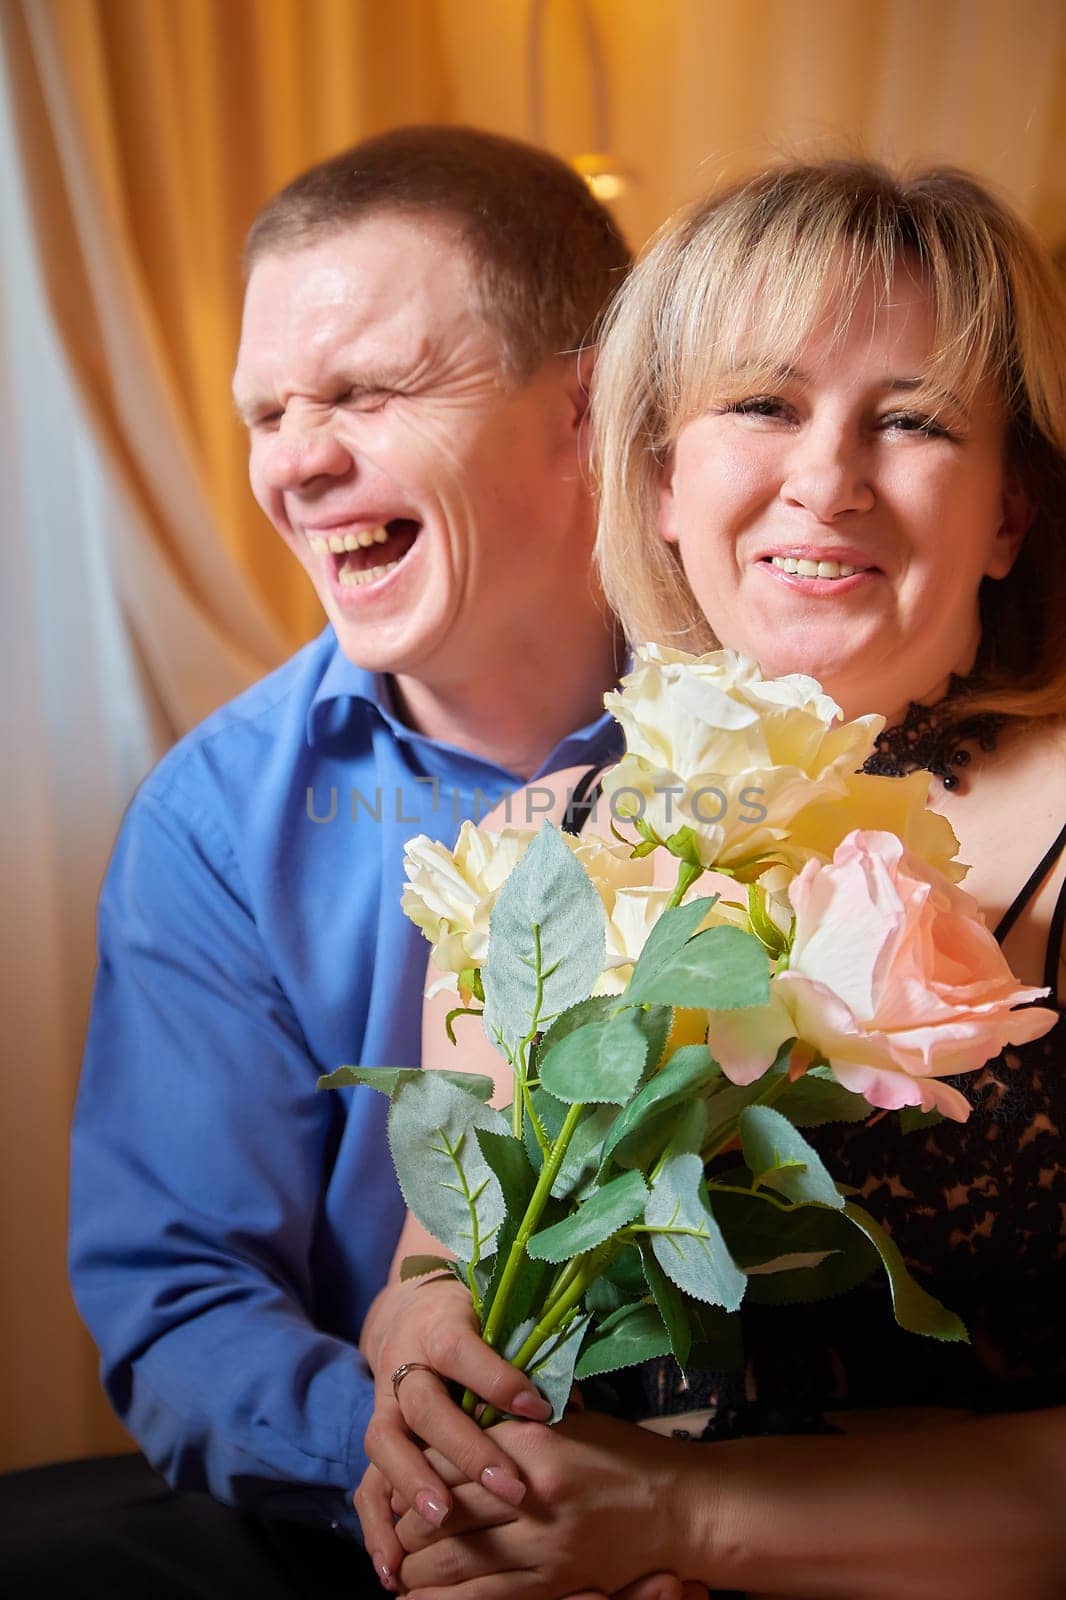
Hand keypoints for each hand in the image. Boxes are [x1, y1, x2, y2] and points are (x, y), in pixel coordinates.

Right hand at [356, 1274, 552, 1575]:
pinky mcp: (377, 1440)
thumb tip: (571, 1406)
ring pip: (386, 1442)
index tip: (538, 1408)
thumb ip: (529, 1359)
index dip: (497, 1379)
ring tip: (443, 1521)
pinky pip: (366, 1485)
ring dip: (414, 1484)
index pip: (461, 1351)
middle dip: (465, 1449)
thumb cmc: (474, 1325)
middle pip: (425, 1405)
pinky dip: (376, 1527)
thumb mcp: (498, 1323)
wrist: (414, 1318)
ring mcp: (384, 1405)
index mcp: (438, 1328)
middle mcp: (404, 1365)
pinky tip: (393, 1567)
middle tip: (509, 1487)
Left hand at [395, 1411, 706, 1598]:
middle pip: (442, 1511)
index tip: (400, 1479)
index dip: (414, 1472)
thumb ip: (509, 1428)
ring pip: (455, 1561)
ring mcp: (545, 1543)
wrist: (679, 1507)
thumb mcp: (564, 1423)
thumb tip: (451, 1432)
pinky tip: (425, 1596)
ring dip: (418, 1567)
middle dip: (407, 1526)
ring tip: (402, 1566)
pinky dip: (446, 1599)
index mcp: (532, 1441)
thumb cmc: (621, 1455)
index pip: (448, 1456)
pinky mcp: (556, 1582)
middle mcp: (533, 1491)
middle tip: (393, 1531)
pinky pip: (485, 1598)